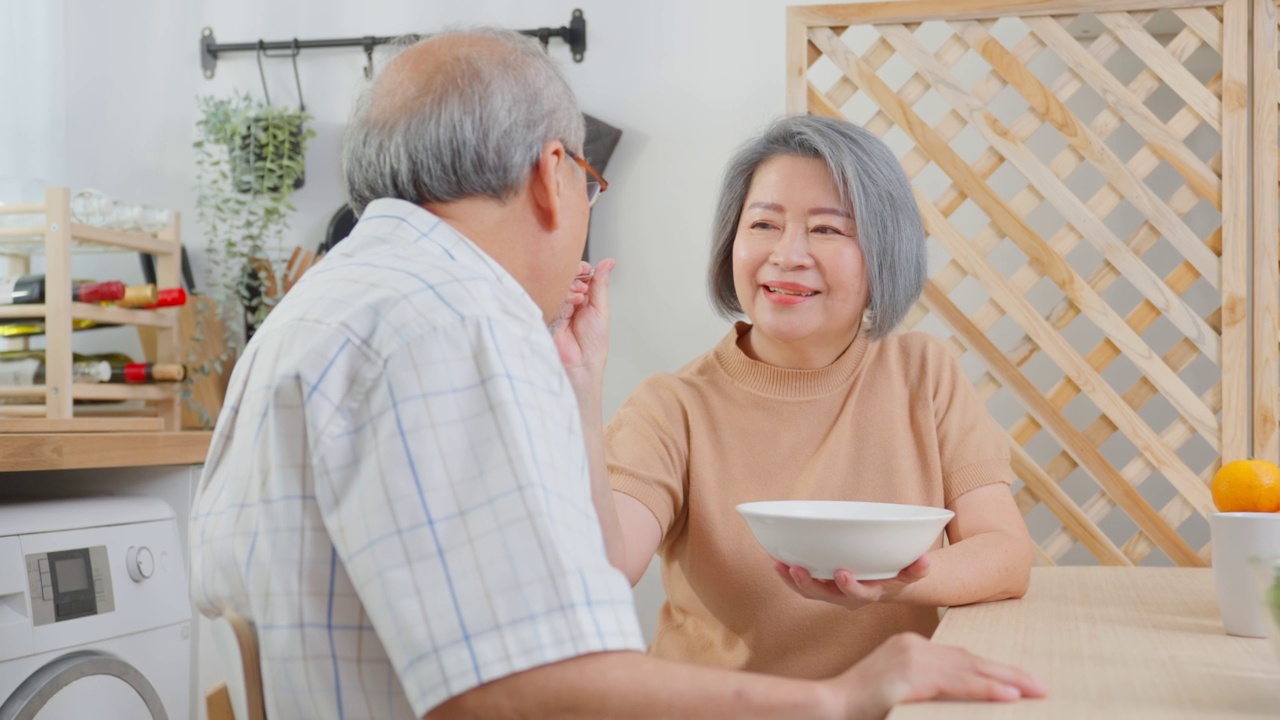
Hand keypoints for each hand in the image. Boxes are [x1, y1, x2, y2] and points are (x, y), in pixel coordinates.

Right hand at [552, 258, 614, 388]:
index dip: (582, 269)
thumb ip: (600, 284)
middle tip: (583, 284)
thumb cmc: (593, 343)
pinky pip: (552, 297)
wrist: (581, 363)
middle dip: (576, 276)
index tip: (586, 270)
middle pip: (567, 278)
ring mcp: (558, 307)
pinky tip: (572, 304)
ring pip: (560, 286)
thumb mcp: (600, 308)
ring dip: (571, 288)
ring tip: (580, 299)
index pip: (579, 275)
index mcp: (584, 299)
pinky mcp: (547, 313)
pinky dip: (564, 297)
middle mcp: (570, 302)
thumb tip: (608, 262)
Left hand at [774, 555, 930, 609]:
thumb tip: (926, 560)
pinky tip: (776, 560)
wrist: (890, 583)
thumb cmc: (898, 574)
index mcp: (869, 594)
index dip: (850, 586)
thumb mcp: (911, 572)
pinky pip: (802, 584)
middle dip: (810, 584)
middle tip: (798, 569)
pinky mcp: (822, 585)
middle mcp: (847, 598)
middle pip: (825, 595)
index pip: (858, 595)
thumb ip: (918, 568)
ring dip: (793, 579)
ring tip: (779, 564)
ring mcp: (833, 593)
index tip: (842, 572)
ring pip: (810, 591)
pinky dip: (789, 574)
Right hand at [827, 632, 1045, 718]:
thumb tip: (960, 699)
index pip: (961, 657)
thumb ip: (927, 689)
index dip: (992, 669)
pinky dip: (985, 689)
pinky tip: (1008, 696)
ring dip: (1006, 681)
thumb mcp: (899, 692)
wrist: (828, 707)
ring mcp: (911, 657)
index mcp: (910, 646)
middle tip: (1040, 685)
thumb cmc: (859, 706)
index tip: (1019, 681)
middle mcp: (913, 644)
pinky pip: (957, 684)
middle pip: (970, 659)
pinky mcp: (910, 675)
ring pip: (969, 670)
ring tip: (1034, 690)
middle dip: (1008, 673)